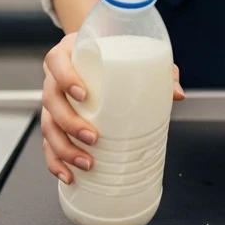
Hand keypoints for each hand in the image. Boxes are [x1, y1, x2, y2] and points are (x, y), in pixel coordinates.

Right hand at [41, 33, 185, 184]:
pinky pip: (48, 143)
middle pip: (51, 101)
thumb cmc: (111, 50)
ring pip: (48, 126)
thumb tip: (176, 94)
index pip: (57, 64)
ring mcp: (53, 101)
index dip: (66, 79)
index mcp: (67, 54)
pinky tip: (69, 174)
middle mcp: (53, 78)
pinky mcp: (54, 121)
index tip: (83, 94)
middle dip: (69, 123)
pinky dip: (56, 161)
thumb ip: (157, 68)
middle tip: (92, 137)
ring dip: (64, 148)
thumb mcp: (134, 52)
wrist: (97, 49)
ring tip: (86, 163)